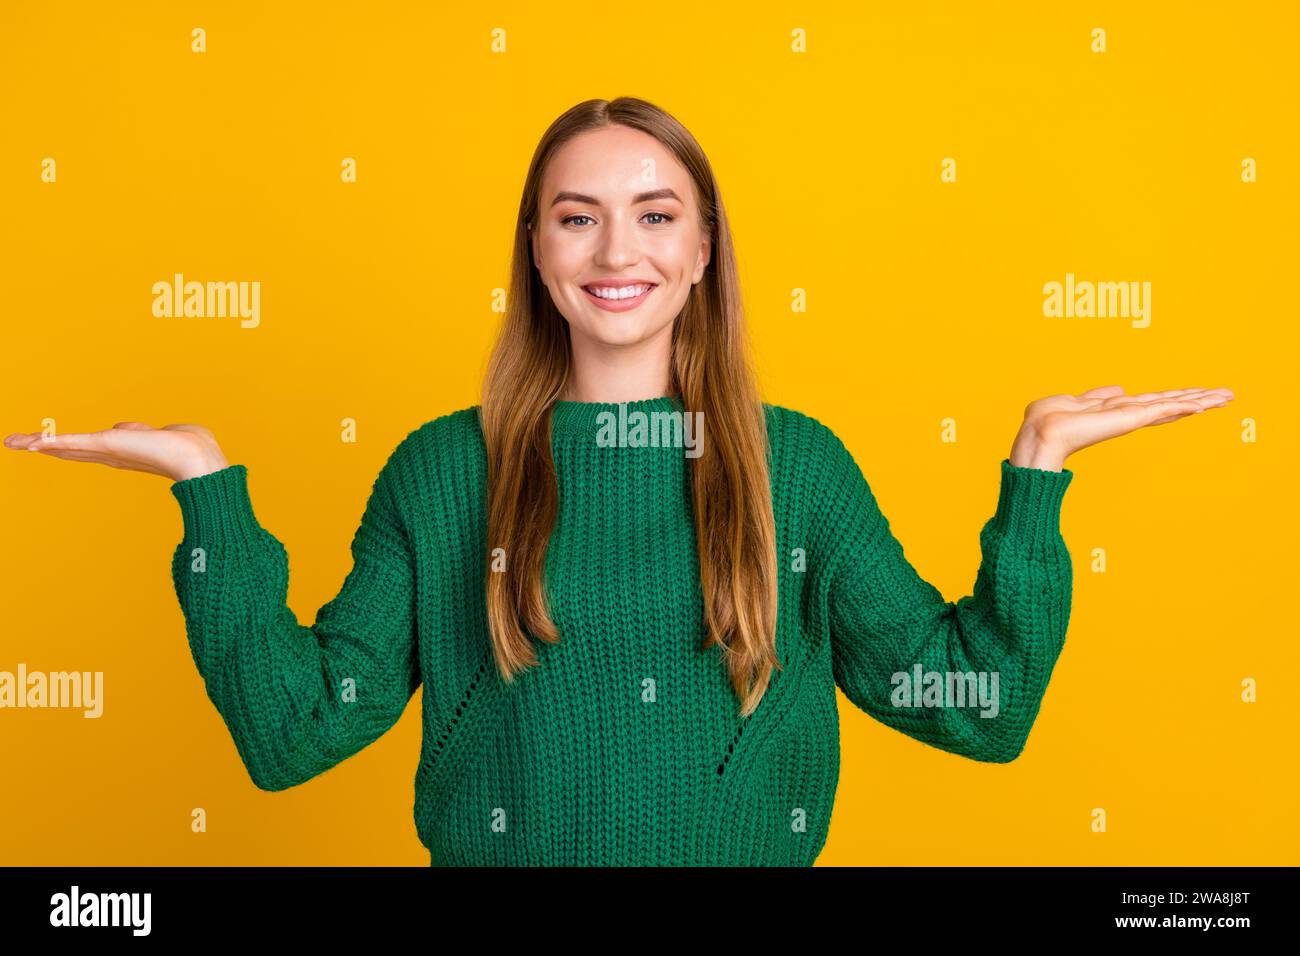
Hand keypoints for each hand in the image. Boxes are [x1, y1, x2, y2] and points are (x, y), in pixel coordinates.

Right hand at [3, 422, 229, 481]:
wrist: (196, 457)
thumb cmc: (189, 446)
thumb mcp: (160, 433)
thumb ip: (140, 431)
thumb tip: (125, 428)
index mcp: (123, 453)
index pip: (87, 449)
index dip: (64, 447)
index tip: (43, 445)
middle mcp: (111, 455)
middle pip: (68, 450)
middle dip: (41, 446)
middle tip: (14, 443)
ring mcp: (107, 451)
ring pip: (64, 447)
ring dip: (36, 443)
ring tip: (12, 442)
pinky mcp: (105, 445)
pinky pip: (70, 442)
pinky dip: (49, 442)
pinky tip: (28, 443)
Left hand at [1010, 385, 1235, 470]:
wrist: (1041, 434)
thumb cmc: (1049, 420)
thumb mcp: (1077, 401)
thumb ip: (1100, 396)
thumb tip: (1119, 389)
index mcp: (1116, 411)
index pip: (1154, 402)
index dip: (1177, 397)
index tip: (1200, 395)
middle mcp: (1127, 415)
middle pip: (1170, 403)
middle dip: (1199, 399)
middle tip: (1228, 395)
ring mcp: (1131, 418)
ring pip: (1172, 405)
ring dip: (1200, 400)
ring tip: (1227, 397)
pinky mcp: (1129, 419)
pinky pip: (1162, 409)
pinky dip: (1183, 406)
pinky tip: (1204, 405)